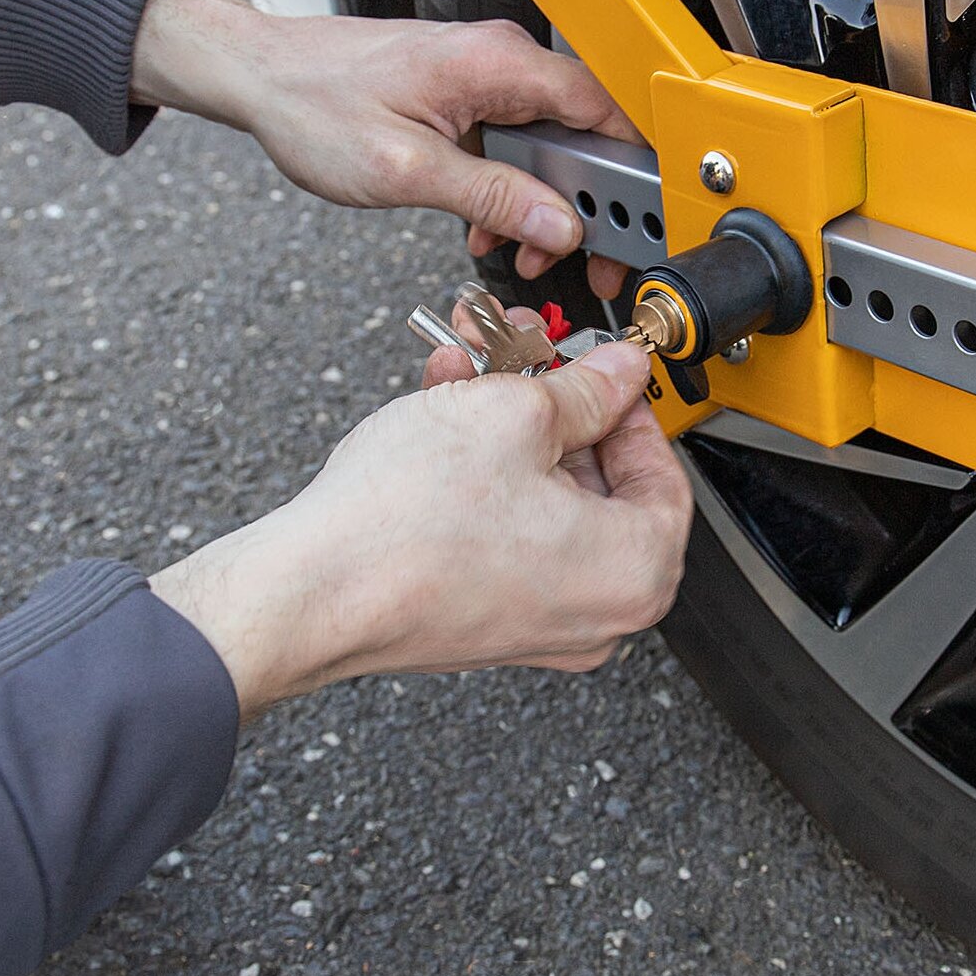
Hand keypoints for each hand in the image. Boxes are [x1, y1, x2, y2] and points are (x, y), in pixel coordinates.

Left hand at [131, 0, 633, 297]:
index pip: (602, 110)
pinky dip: (512, 191)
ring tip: (523, 250)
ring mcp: (486, 75)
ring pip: (551, 146)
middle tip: (581, 259)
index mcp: (497, 63)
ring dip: (544, 205)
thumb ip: (490, 196)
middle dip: (587, 205)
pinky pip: (517, 145)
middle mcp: (500, 60)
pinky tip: (488, 227)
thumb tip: (558, 223)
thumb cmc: (312, 103)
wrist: (257, 75)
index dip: (631, 173)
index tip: (633, 225)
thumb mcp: (407, 169)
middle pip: (584, 135)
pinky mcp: (469, 94)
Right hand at [150, 341, 691, 720]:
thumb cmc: (406, 525)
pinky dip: (484, 471)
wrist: (311, 591)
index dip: (627, 404)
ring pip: (544, 498)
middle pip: (597, 480)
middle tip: (525, 354)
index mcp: (634, 571)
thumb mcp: (514, 413)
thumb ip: (586, 388)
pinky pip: (508, 530)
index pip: (663, 472)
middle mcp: (598, 613)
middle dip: (552, 402)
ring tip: (468, 369)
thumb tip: (620, 372)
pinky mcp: (486, 618)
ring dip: (506, 425)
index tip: (597, 369)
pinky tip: (445, 414)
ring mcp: (540, 622)